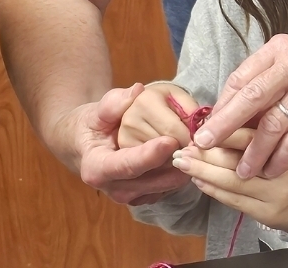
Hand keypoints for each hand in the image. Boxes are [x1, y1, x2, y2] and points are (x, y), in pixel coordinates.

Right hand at [62, 84, 192, 204]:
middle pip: (151, 178)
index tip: (170, 141)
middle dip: (174, 161)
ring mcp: (130, 196)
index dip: (150, 155)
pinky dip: (180, 172)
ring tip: (197, 145)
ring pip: (163, 186)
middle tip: (196, 141)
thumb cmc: (94, 125)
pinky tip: (191, 154)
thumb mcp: (98, 110)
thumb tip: (136, 91)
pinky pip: (167, 188)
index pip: (127, 165)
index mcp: (97, 167)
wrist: (89, 145)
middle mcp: (113, 188)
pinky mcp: (144, 197)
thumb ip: (114, 102)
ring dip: (182, 167)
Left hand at [173, 128, 287, 232]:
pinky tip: (198, 180)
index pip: (250, 135)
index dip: (224, 131)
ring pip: (232, 181)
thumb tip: (218, 117)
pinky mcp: (265, 213)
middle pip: (238, 159)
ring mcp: (273, 193)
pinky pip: (234, 200)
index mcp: (285, 142)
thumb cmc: (287, 164)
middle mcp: (280, 168)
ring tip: (184, 163)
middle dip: (207, 154)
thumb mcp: (280, 139)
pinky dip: (213, 189)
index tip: (201, 129)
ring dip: (204, 172)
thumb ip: (255, 129)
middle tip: (185, 147)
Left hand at [193, 34, 287, 178]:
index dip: (222, 105)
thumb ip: (263, 90)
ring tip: (242, 171)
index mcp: (281, 49)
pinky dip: (279, 159)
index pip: (242, 77)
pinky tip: (270, 171)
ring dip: (253, 151)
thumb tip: (221, 118)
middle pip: (251, 96)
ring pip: (272, 123)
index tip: (207, 127)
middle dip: (225, 124)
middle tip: (204, 144)